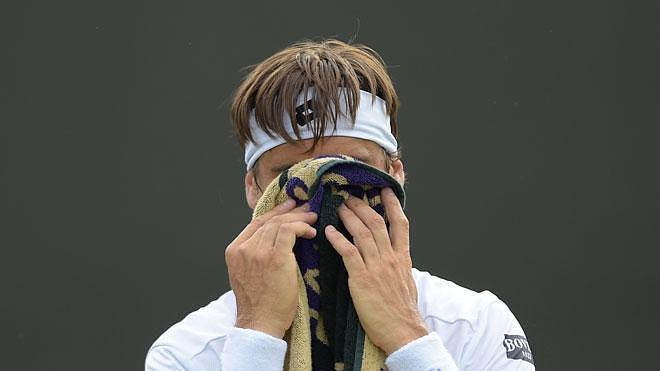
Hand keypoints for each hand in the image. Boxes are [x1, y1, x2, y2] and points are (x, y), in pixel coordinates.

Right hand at [225, 199, 317, 338]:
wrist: (260, 323)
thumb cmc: (259, 304)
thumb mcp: (248, 274)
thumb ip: (255, 255)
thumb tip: (276, 239)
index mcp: (234, 251)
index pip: (256, 223)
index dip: (275, 212)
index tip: (289, 206)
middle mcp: (244, 248)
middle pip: (268, 220)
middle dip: (290, 212)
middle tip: (306, 209)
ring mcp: (257, 252)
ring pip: (279, 223)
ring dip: (299, 219)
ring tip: (312, 220)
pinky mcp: (274, 258)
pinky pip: (289, 232)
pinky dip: (302, 228)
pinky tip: (310, 233)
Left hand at [325, 187, 427, 354]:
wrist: (403, 332)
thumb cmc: (402, 312)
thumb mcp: (407, 283)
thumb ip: (398, 266)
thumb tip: (394, 257)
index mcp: (402, 258)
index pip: (401, 224)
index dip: (393, 204)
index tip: (386, 189)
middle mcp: (390, 258)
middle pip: (377, 222)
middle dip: (363, 206)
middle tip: (350, 195)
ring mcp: (376, 267)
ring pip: (362, 233)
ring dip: (349, 217)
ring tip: (339, 206)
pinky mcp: (362, 279)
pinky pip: (349, 253)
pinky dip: (338, 239)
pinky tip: (329, 231)